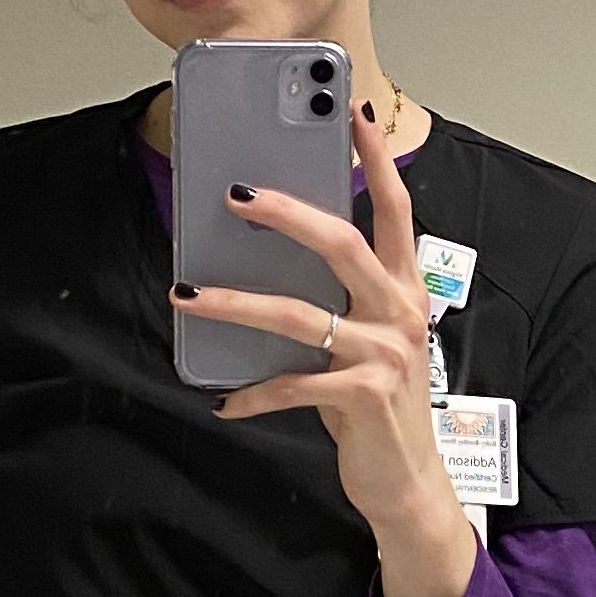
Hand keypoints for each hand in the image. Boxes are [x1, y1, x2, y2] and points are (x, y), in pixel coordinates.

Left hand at [175, 100, 477, 596]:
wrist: (408, 483)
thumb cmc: (379, 406)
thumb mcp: (364, 341)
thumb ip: (335, 300)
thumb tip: (265, 259)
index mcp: (405, 289)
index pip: (395, 209)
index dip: (376, 160)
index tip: (352, 113)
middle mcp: (400, 312)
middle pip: (343, 243)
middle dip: (286, 212)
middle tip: (236, 193)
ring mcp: (384, 354)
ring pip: (299, 313)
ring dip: (235, 302)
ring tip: (188, 294)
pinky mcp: (363, 398)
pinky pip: (293, 384)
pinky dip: (253, 393)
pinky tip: (225, 400)